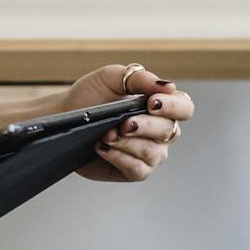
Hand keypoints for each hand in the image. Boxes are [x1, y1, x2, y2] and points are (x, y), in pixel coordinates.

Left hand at [62, 63, 194, 182]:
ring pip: (153, 152)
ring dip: (128, 143)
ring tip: (106, 135)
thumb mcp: (109, 78)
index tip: (151, 103)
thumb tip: (169, 86)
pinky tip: (102, 148)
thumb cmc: (90, 96)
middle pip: (169, 131)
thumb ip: (138, 78)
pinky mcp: (134, 171)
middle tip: (123, 123)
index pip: (184, 108)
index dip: (173, 107)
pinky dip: (119, 158)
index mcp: (160, 106)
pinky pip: (138, 169)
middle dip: (145, 126)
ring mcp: (149, 153)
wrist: (64, 118)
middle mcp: (160, 131)